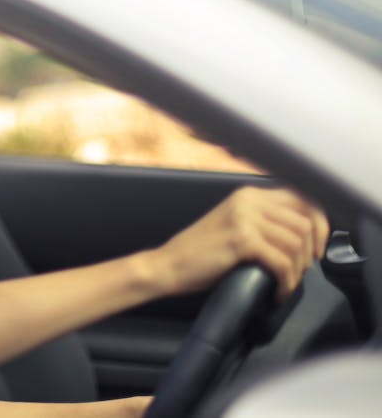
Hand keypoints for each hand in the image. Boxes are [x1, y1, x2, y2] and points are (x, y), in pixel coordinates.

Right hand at [146, 186, 328, 300]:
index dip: (320, 225)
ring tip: (285, 283)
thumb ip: (263, 222)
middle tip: (300, 271)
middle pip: (305, 222)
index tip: (317, 249)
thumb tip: (304, 236)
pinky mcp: (241, 241)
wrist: (167, 265)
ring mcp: (244, 219)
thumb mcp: (234, 226)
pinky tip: (278, 292)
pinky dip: (286, 282)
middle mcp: (248, 201)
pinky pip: (282, 262)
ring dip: (297, 270)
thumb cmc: (200, 254)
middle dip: (310, 252)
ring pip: (296, 243)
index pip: (303, 200)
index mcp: (248, 195)